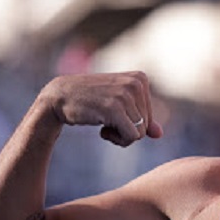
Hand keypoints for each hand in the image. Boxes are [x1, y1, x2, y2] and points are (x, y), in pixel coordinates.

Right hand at [39, 71, 163, 146]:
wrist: (59, 96)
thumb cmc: (90, 101)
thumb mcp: (119, 106)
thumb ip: (141, 119)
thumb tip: (160, 134)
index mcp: (141, 78)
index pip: (150, 116)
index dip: (132, 123)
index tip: (114, 114)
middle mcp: (136, 83)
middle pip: (146, 125)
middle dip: (127, 130)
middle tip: (107, 121)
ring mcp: (125, 94)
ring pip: (140, 134)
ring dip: (121, 136)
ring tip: (104, 124)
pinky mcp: (115, 108)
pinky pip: (132, 137)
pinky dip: (117, 140)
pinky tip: (102, 130)